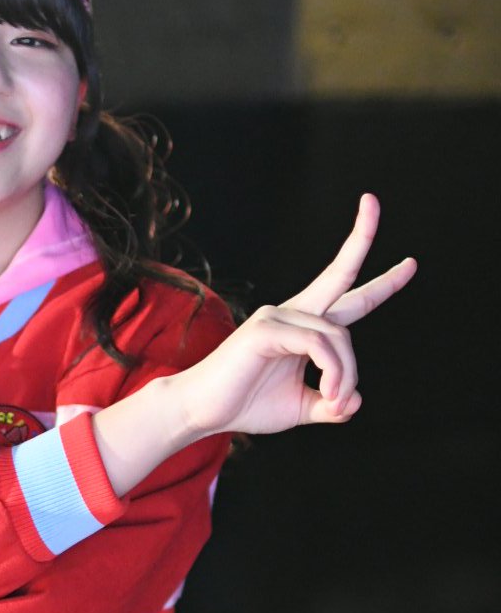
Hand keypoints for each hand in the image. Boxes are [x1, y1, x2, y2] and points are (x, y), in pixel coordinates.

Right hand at [176, 194, 415, 437]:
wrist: (204, 412)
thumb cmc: (245, 405)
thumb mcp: (300, 406)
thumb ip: (331, 402)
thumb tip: (354, 402)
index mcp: (302, 326)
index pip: (349, 298)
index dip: (381, 283)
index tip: (409, 264)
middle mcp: (292, 312)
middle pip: (340, 274)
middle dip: (361, 237)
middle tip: (372, 200)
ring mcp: (277, 316)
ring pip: (338, 335)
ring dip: (345, 373)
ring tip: (336, 400)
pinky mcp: (266, 328)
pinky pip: (318, 343)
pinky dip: (332, 370)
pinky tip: (328, 391)